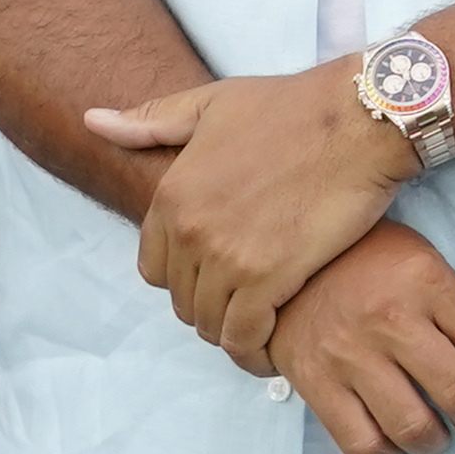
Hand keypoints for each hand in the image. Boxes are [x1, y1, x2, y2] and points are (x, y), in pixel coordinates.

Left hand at [89, 69, 412, 367]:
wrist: (361, 116)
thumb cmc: (296, 106)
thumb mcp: (214, 103)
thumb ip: (153, 121)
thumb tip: (93, 121)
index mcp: (172, 195)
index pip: (154, 268)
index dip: (185, 278)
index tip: (218, 277)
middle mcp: (190, 230)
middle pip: (183, 300)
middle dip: (211, 306)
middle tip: (246, 304)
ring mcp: (227, 256)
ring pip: (211, 322)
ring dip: (233, 331)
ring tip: (262, 327)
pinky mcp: (270, 276)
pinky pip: (244, 334)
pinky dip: (254, 350)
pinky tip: (270, 348)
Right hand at [269, 222, 454, 453]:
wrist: (285, 261)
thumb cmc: (374, 265)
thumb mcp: (435, 274)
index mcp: (430, 283)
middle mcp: (390, 319)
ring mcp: (348, 354)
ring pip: (413, 427)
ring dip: (439, 444)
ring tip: (440, 434)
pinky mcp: (313, 382)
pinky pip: (361, 444)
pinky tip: (396, 442)